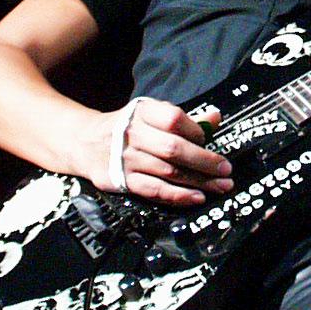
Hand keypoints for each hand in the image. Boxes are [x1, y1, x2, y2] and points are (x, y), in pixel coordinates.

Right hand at [85, 99, 231, 205]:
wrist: (84, 142)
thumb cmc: (126, 127)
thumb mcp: (149, 114)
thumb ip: (182, 119)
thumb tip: (215, 117)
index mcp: (142, 112)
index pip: (173, 119)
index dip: (195, 131)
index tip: (210, 141)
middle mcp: (132, 134)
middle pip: (173, 148)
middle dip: (204, 161)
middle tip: (226, 170)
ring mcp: (125, 159)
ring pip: (168, 172)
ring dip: (198, 181)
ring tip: (220, 186)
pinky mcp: (121, 181)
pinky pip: (154, 190)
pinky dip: (178, 195)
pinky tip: (197, 197)